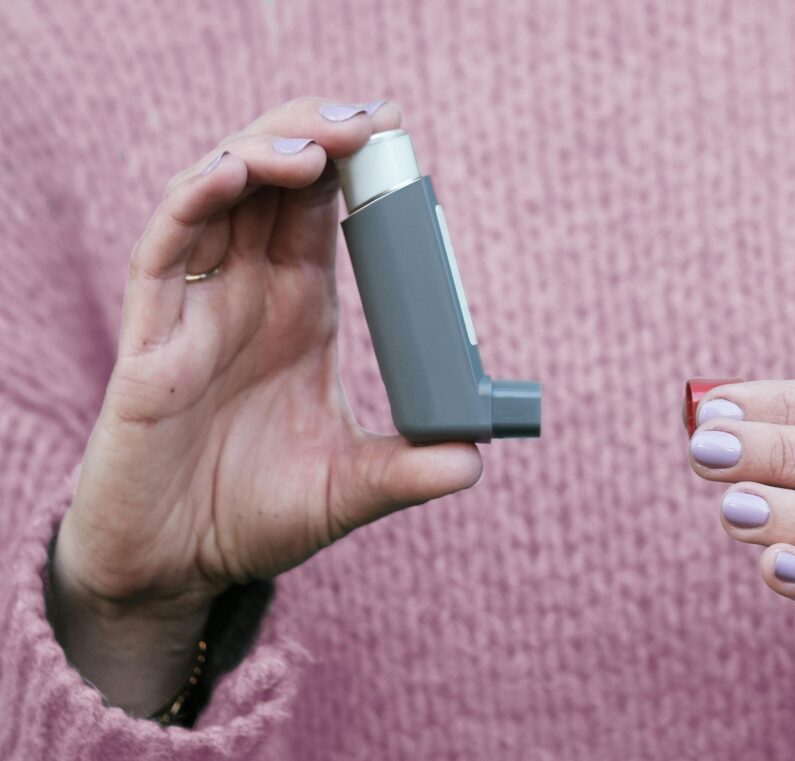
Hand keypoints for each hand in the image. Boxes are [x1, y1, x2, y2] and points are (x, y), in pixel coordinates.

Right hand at [52, 98, 482, 715]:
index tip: (397, 138)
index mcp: (299, 315)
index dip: (355, 171)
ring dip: (266, 153)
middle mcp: (248, 297)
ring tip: (320, 146)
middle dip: (319, 138)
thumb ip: (406, 471)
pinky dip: (196, 199)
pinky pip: (165, 247)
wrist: (178, 568)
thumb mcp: (346, 489)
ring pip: (219, 195)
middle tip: (373, 122)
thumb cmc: (256, 518)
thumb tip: (475, 459)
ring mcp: (197, 310)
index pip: (324, 217)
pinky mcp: (149, 339)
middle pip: (275, 186)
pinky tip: (234, 173)